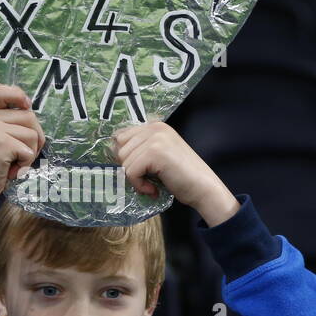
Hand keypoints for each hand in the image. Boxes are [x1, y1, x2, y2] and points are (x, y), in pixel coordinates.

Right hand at [0, 84, 46, 204]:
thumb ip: (10, 124)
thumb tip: (33, 113)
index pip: (0, 90)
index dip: (17, 94)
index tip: (26, 105)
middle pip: (30, 116)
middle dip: (34, 139)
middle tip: (20, 155)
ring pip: (33, 133)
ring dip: (31, 153)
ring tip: (14, 163)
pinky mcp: (1, 143)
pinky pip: (29, 150)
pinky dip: (26, 164)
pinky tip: (11, 170)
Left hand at [111, 121, 238, 225]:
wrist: (204, 189)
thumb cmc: (181, 177)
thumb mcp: (158, 156)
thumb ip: (140, 149)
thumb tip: (111, 151)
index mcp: (155, 125)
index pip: (121, 137)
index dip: (125, 158)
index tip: (140, 171)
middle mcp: (154, 127)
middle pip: (120, 150)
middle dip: (129, 169)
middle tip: (147, 180)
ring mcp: (155, 138)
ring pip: (124, 162)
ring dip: (135, 179)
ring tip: (152, 185)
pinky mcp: (155, 152)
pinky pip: (130, 171)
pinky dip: (139, 185)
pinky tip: (153, 190)